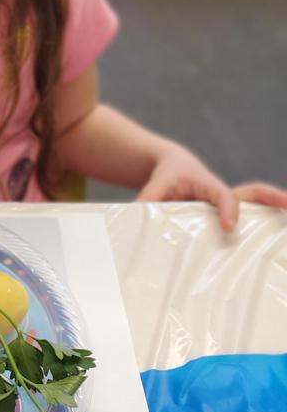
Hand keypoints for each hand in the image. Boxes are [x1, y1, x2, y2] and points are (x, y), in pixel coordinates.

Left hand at [136, 146, 286, 231]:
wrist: (174, 165)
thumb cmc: (167, 174)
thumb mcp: (156, 183)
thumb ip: (148, 198)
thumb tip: (138, 213)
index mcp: (208, 185)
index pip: (223, 196)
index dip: (227, 210)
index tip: (229, 226)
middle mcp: (223, 194)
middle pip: (253, 193)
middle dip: (272, 198)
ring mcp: (228, 205)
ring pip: (257, 204)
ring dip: (275, 211)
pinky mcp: (226, 214)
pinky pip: (249, 217)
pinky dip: (263, 226)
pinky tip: (276, 245)